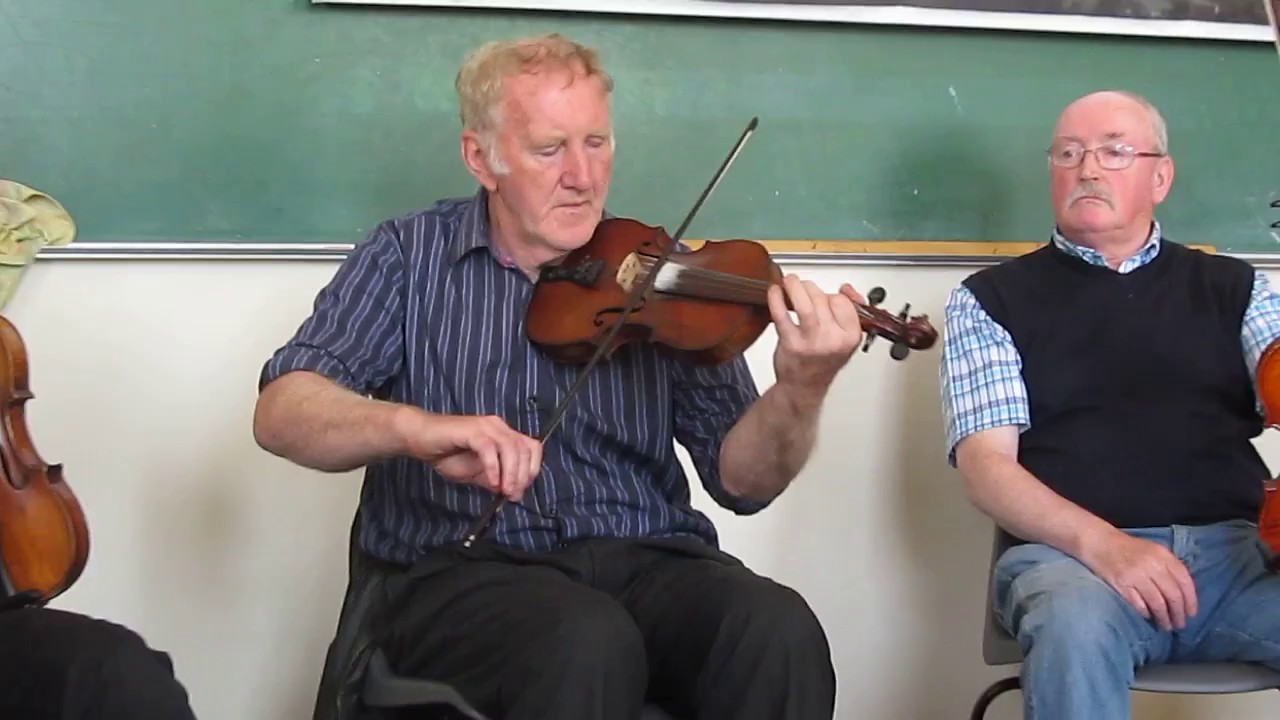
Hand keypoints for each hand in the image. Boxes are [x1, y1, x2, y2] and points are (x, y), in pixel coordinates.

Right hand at [397, 411, 541, 500]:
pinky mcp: (471, 430)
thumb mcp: (477, 473)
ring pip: (511, 447)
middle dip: (523, 475)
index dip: (532, 470)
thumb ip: (497, 480)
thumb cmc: (448, 454)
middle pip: (524, 449)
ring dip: (511, 472)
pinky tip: (491, 481)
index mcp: (504, 434)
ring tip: (504, 490)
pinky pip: (489, 448)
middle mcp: (498, 427)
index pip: (532, 448)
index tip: (520, 490)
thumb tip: (514, 493)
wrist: (420, 439)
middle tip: (512, 494)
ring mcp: (485, 426)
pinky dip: (493, 467)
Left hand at [766, 275, 864, 396]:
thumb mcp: (845, 338)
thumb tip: (847, 290)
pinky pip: (782, 315)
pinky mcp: (791, 343)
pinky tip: (775, 292)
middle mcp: (833, 339)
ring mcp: (811, 341)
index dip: (832, 294)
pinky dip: (776, 299)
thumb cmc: (823, 361)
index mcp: (850, 336)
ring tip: (789, 281)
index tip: (824, 295)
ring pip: (805, 304)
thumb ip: (850, 311)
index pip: (843, 301)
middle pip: (822, 298)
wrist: (805, 385)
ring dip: (795, 287)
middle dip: (810, 288)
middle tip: (802, 288)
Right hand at [1080, 529, 1197, 631]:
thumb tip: (1182, 594)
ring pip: (1158, 603)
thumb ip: (1168, 567)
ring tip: (1166, 626)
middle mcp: (1152, 565)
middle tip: (1180, 625)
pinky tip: (1148, 616)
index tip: (1192, 614)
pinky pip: (1138, 604)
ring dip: (1164, 618)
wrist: (1099, 541)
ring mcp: (1136, 575)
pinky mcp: (1121, 584)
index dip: (1191, 600)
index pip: (1185, 581)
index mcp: (1163, 555)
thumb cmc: (1128, 548)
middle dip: (1178, 614)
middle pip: (1173, 595)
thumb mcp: (1153, 551)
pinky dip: (1145, 613)